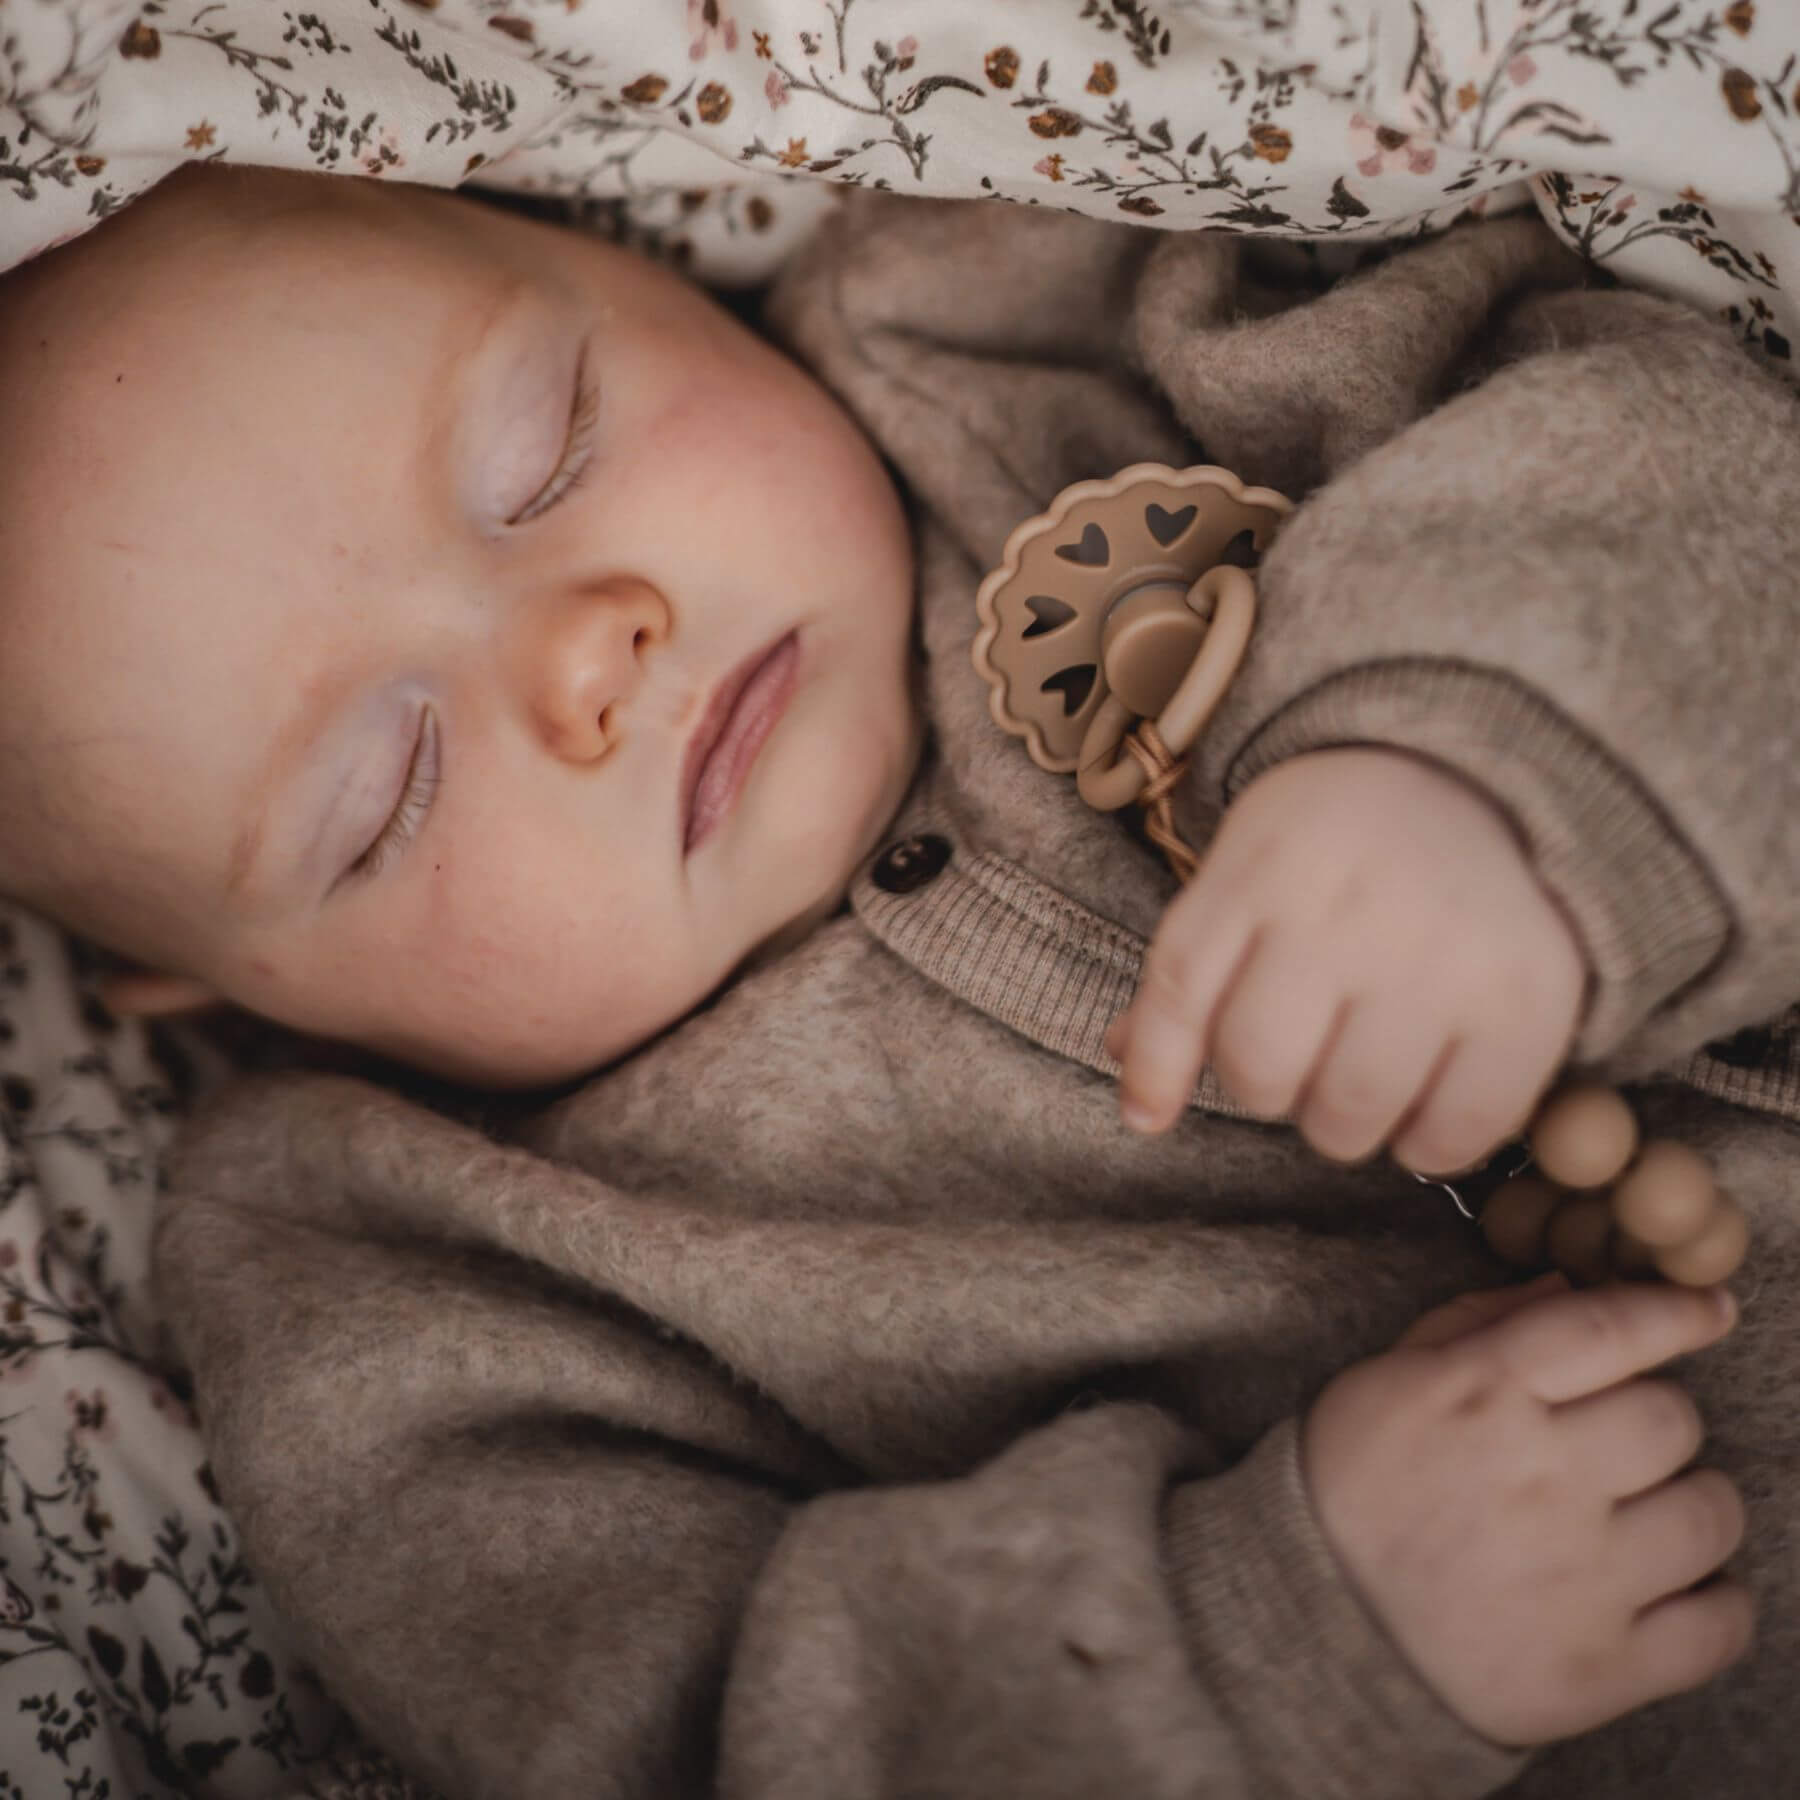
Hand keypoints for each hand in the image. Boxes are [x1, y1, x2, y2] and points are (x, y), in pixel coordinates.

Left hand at [1105, 748, 1585, 1172]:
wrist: (1485, 786)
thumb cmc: (1335, 849)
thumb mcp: (1246, 874)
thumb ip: (1190, 979)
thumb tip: (1140, 1104)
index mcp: (1270, 866)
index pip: (1185, 986)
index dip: (1156, 1066)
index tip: (1147, 1116)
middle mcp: (1355, 911)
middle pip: (1261, 1068)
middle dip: (1265, 1089)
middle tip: (1298, 1064)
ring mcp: (1446, 960)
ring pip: (1348, 1113)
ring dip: (1340, 1124)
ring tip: (1358, 1080)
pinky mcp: (1528, 1006)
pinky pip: (1454, 1133)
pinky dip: (1425, 1145)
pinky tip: (1424, 1105)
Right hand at [1302, 1277, 1750, 1746]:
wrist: (1312, 1619)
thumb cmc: (1352, 1484)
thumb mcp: (1390, 1377)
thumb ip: (1480, 1323)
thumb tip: (1568, 1286)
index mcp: (1483, 1395)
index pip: (1610, 1329)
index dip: (1674, 1309)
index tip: (1707, 1308)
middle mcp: (1541, 1477)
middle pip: (1673, 1417)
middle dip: (1656, 1419)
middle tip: (1618, 1442)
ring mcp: (1579, 1577)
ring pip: (1709, 1515)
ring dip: (1689, 1506)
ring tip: (1644, 1517)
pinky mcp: (1603, 1666)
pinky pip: (1719, 1624)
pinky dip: (1712, 1603)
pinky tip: (1668, 1589)